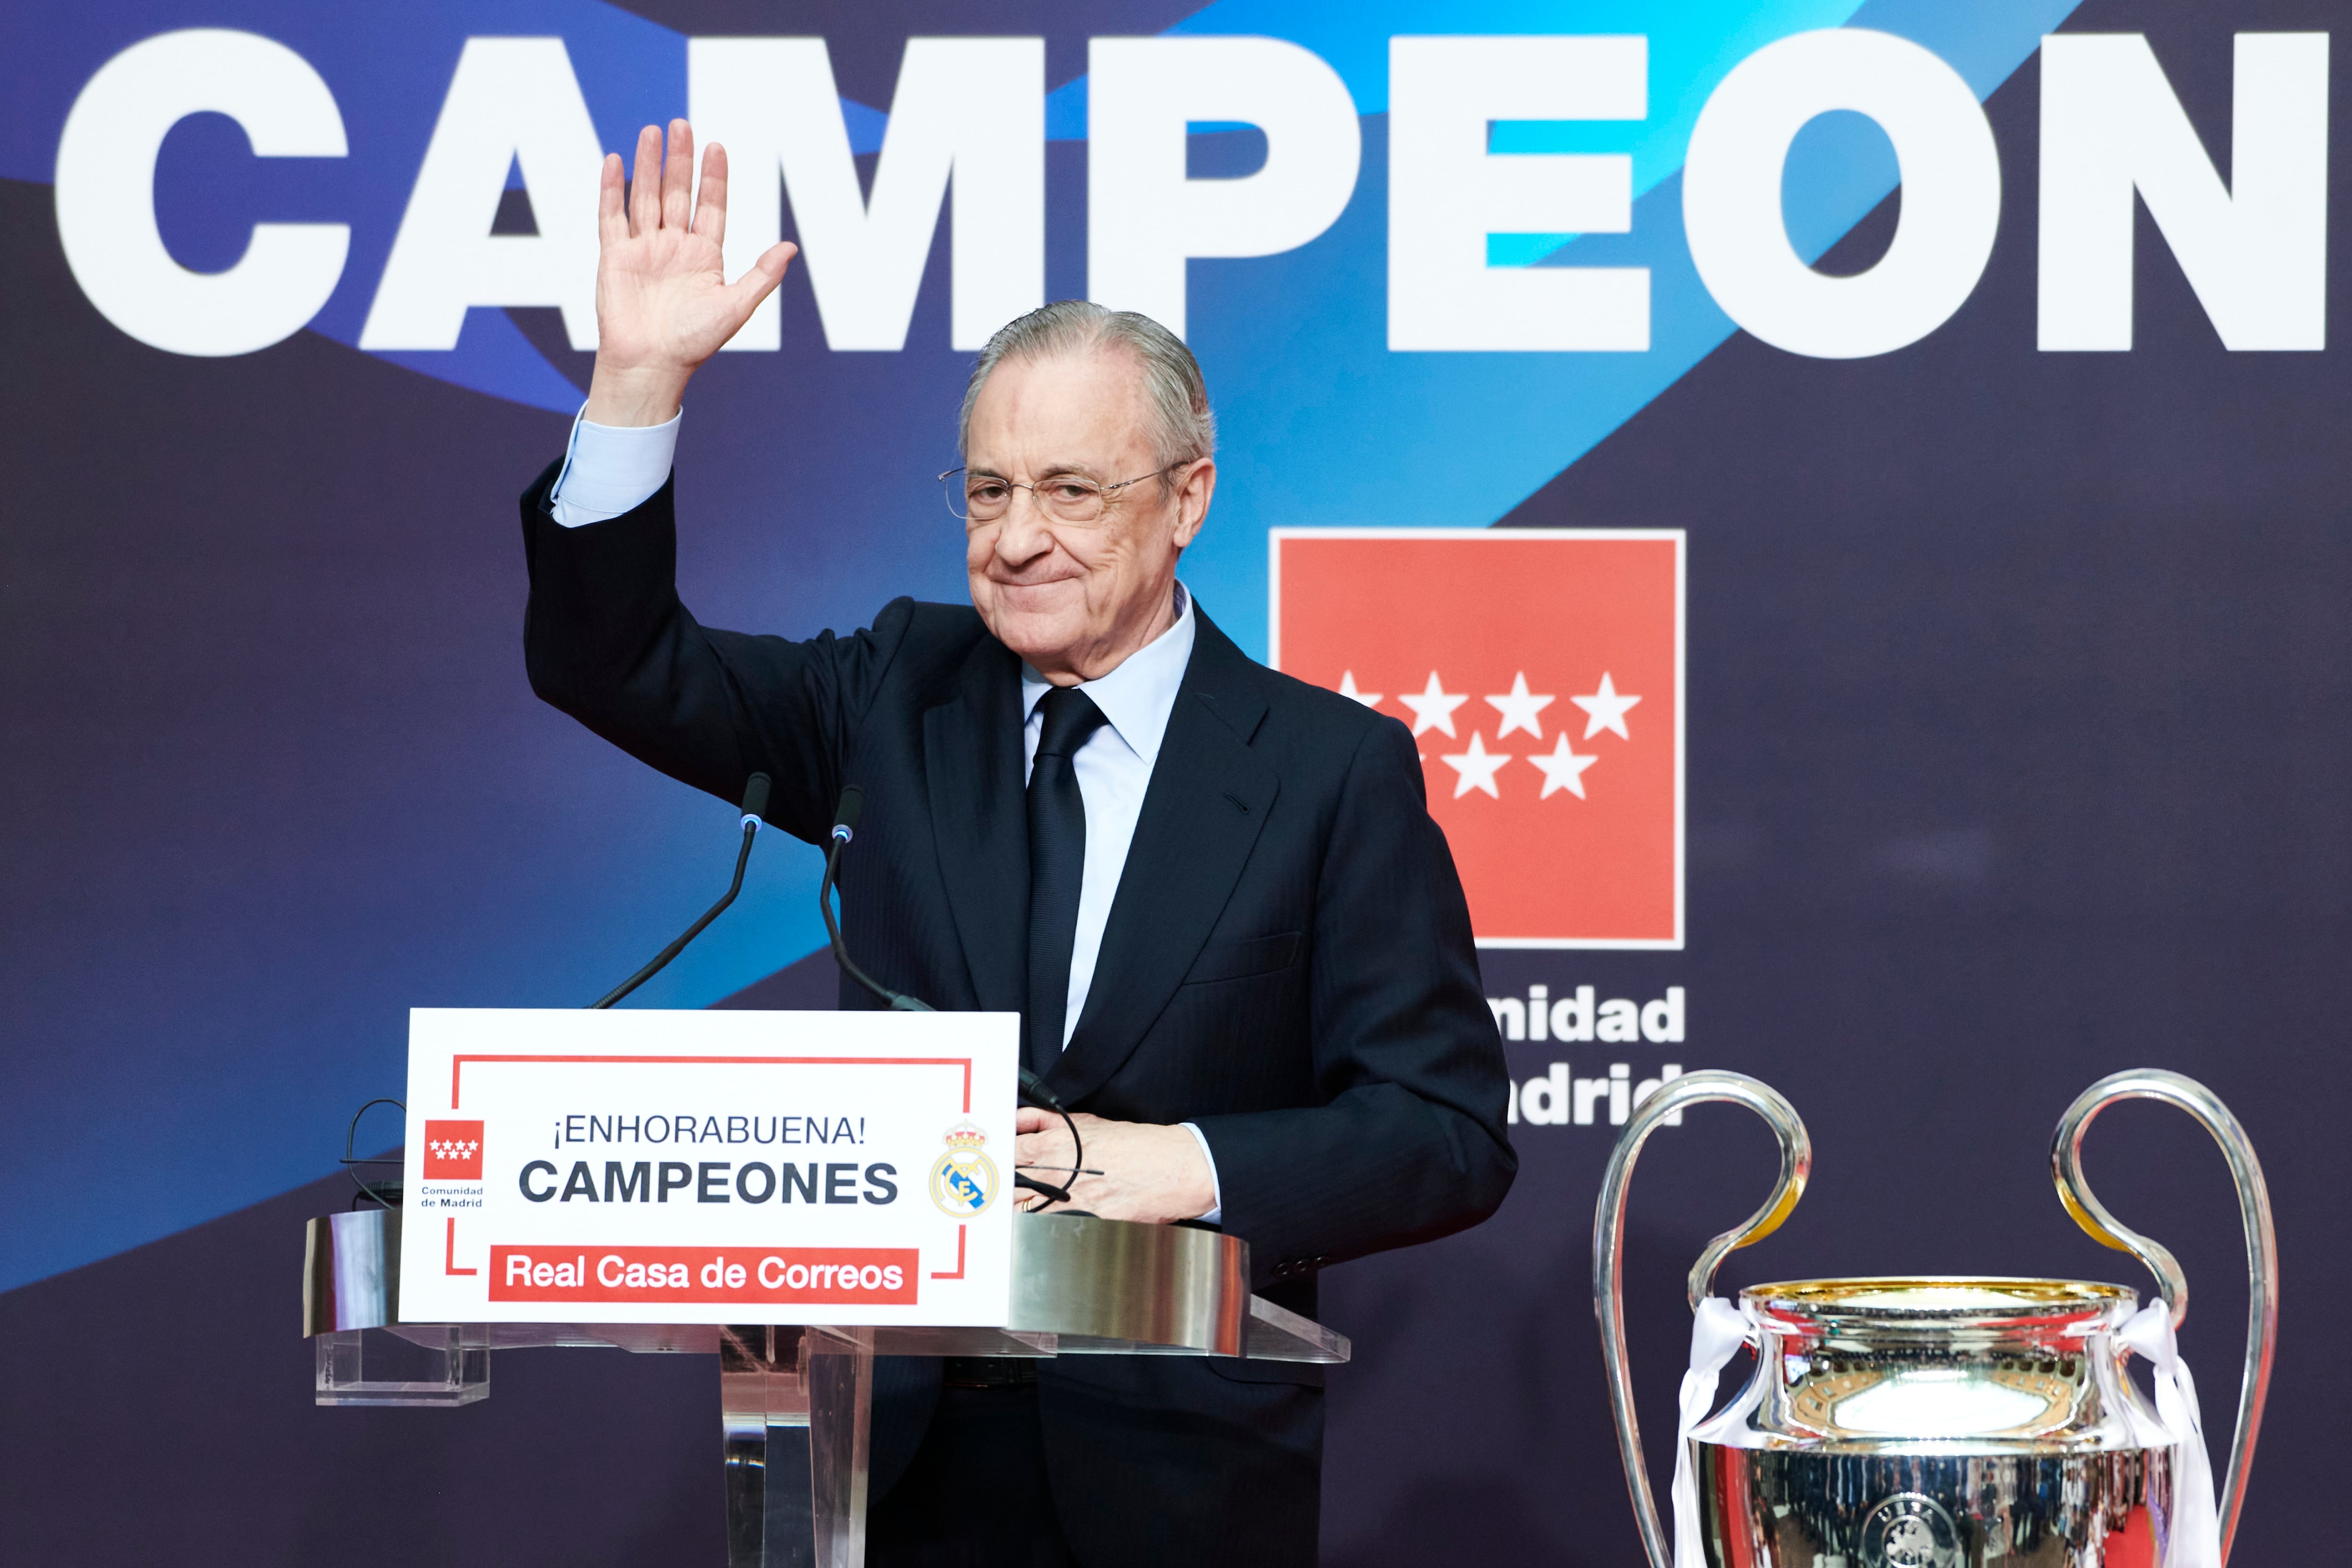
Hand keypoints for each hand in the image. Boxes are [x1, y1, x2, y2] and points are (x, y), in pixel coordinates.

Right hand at [585, 120, 797, 426]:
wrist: (652, 365)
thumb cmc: (694, 341)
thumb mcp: (736, 307)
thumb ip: (762, 276)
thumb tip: (791, 247)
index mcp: (704, 256)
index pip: (710, 206)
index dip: (713, 178)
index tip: (716, 147)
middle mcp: (674, 247)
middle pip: (676, 193)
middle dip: (679, 160)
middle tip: (681, 124)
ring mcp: (643, 249)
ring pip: (645, 196)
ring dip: (648, 165)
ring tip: (653, 132)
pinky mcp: (614, 256)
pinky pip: (611, 216)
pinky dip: (612, 189)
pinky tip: (616, 161)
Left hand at [1013, 1109, 1215, 1224]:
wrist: (1174, 1167)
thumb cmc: (1136, 1143)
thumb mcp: (1086, 1121)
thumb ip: (1046, 1121)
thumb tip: (1018, 1121)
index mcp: (1054, 1145)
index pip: (1006, 1153)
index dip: (995, 1160)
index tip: (991, 1165)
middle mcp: (1057, 1173)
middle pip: (1007, 1186)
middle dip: (999, 1189)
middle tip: (995, 1192)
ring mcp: (1069, 1201)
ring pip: (1023, 1212)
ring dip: (1017, 1210)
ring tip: (1017, 1209)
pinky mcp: (1086, 1223)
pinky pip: (1050, 1229)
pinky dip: (1041, 1228)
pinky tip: (1042, 1226)